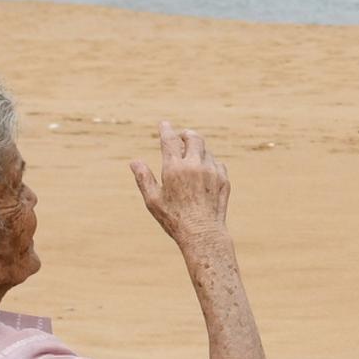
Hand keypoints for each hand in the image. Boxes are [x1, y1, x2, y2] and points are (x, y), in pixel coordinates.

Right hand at [129, 121, 233, 249]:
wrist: (203, 234)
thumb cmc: (173, 219)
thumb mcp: (153, 200)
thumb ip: (144, 178)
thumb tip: (134, 162)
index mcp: (174, 168)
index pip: (170, 140)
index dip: (166, 130)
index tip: (164, 124)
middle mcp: (195, 166)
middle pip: (193, 137)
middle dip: (186, 134)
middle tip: (181, 137)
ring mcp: (212, 171)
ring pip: (206, 150)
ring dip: (197, 150)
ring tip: (190, 159)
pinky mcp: (223, 179)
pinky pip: (217, 163)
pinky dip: (209, 163)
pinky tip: (204, 172)